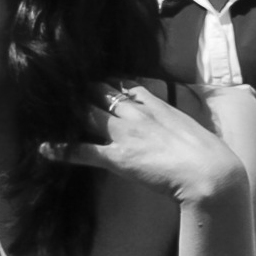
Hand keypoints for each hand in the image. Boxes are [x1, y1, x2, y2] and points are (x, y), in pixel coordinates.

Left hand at [42, 83, 241, 206]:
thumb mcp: (196, 132)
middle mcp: (138, 115)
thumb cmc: (211, 157)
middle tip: (64, 91)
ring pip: (87, 114)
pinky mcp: (117, 157)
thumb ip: (181, 127)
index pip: (128, 85)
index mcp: (159, 106)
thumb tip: (183, 133)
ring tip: (49, 112)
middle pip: (101, 93)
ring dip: (67, 113)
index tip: (98, 82)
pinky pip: (82, 151)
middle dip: (81, 91)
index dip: (110, 83)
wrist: (210, 173)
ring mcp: (125, 134)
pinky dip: (60, 150)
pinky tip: (43, 149)